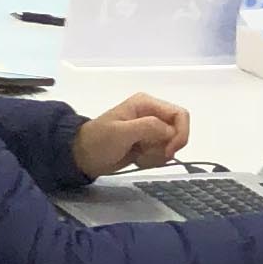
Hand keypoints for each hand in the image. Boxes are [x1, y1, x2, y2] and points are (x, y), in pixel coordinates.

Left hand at [72, 93, 192, 171]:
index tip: (170, 151)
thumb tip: (170, 132)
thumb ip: (149, 127)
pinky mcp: (148, 143)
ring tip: (139, 156)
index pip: (180, 115)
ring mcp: (150, 130)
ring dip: (158, 155)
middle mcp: (152, 114)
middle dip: (166, 147)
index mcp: (147, 104)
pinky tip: (138, 159)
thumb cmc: (98, 141)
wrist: (82, 157)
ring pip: (172, 145)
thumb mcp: (121, 132)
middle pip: (178, 131)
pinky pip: (164, 153)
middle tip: (148, 154)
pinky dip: (154, 160)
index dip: (180, 134)